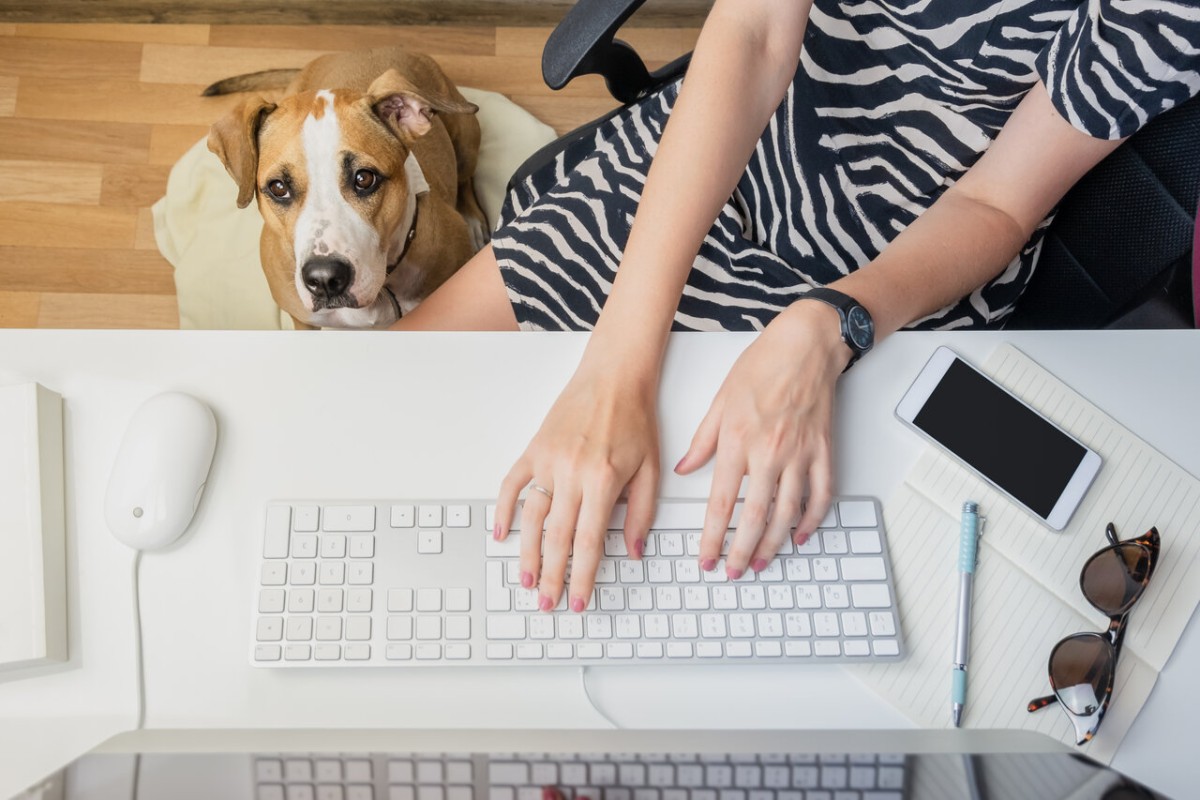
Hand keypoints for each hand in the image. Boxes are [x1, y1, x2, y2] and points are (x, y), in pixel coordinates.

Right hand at [493, 355, 660, 611]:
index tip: (578, 601)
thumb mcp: (651, 469)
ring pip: (532, 517)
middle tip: (548, 603)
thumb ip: (642, 513)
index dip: (582, 577)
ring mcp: (548, 460)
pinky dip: (503, 509)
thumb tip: (633, 551)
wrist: (614, 376)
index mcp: (603, 480)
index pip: (588, 543)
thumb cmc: (634, 418)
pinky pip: (512, 484)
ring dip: (527, 553)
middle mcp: (572, 473)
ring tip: (527, 581)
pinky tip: (500, 533)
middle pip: (557, 538)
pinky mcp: (534, 448)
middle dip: (552, 577)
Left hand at [675, 300, 850, 577]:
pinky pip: (821, 495)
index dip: (713, 538)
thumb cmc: (763, 365)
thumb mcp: (720, 400)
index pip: (722, 503)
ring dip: (774, 544)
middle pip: (756, 517)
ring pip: (789, 513)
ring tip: (761, 562)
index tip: (706, 559)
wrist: (807, 344)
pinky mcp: (824, 451)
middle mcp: (770, 452)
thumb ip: (702, 440)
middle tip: (733, 572)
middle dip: (742, 551)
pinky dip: (813, 520)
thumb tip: (684, 468)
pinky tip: (802, 535)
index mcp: (739, 440)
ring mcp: (801, 454)